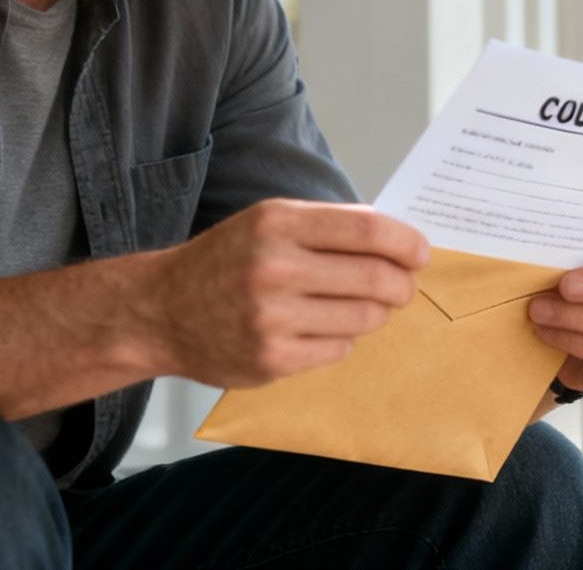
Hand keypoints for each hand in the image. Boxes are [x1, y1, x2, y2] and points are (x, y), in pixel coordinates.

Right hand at [145, 198, 428, 387]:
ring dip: (372, 313)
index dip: (406, 242)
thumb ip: (328, 226)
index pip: (367, 230)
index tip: (420, 252)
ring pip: (364, 318)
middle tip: (402, 287)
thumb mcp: (268, 222)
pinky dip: (340, 339)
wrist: (162, 310)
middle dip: (401, 284)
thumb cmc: (226, 260)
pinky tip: (317, 328)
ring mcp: (272, 318)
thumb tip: (396, 238)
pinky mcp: (272, 359)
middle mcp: (274, 268)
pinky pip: (339, 350)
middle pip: (376, 278)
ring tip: (353, 305)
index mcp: (277, 223)